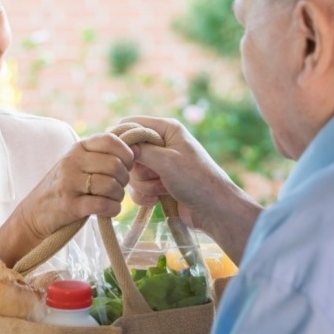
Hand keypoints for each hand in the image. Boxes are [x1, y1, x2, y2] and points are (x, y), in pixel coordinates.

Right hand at [15, 133, 134, 240]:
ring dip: (118, 196)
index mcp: (78, 148)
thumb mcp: (78, 163)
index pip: (110, 140)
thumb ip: (101, 155)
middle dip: (124, 179)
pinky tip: (109, 210)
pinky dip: (112, 209)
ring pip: (111, 185)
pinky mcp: (70, 205)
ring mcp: (69, 183)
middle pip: (114, 165)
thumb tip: (136, 148)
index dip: (126, 154)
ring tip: (113, 199)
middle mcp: (72, 162)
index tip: (126, 166)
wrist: (35, 212)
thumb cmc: (65, 187)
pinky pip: (103, 205)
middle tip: (119, 187)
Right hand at [120, 116, 261, 259]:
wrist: (214, 210)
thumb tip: (120, 145)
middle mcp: (163, 144)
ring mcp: (160, 165)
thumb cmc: (196, 180)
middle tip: (155, 176)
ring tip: (162, 189)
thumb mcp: (166, 161)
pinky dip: (144, 195)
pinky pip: (138, 187)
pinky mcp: (159, 183)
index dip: (123, 139)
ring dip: (144, 184)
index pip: (132, 123)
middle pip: (130, 152)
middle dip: (138, 169)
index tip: (122, 157)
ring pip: (133, 172)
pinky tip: (158, 199)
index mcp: (167, 129)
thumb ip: (141, 150)